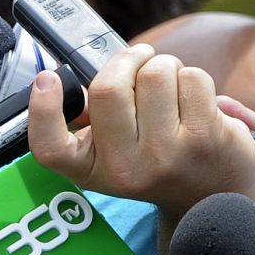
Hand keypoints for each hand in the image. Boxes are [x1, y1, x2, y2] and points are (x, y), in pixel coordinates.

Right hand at [28, 44, 254, 214]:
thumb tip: (71, 76)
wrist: (212, 196)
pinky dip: (191, 78)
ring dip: (164, 66)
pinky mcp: (205, 138)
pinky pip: (191, 78)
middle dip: (127, 60)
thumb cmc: (155, 160)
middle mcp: (125, 169)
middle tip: (138, 58)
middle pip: (109, 88)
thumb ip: (91, 117)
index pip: (51, 148)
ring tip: (169, 85)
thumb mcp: (112, 151)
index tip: (47, 79)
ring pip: (156, 72)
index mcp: (92, 170)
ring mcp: (166, 154)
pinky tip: (193, 98)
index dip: (42, 109)